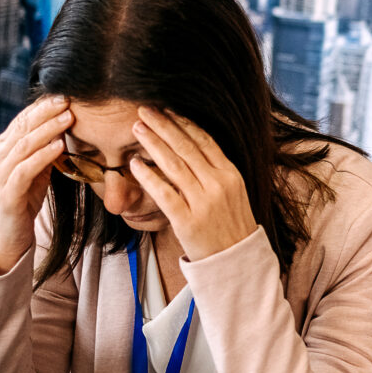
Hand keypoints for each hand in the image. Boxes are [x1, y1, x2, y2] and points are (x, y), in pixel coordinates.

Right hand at [0, 95, 73, 274]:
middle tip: (68, 99)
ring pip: (24, 145)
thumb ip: (45, 147)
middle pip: (23, 127)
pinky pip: (25, 170)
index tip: (65, 95)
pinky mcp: (7, 193)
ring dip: (48, 130)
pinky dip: (43, 156)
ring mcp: (0, 174)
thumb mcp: (36, 167)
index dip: (43, 106)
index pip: (23, 119)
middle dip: (47, 112)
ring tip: (68, 118)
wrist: (8, 233)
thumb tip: (66, 123)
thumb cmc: (24, 197)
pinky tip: (59, 147)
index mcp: (3, 147)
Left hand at [128, 107, 259, 260]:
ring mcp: (203, 202)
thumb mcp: (234, 193)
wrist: (237, 263)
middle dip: (163, 125)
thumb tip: (192, 148)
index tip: (167, 109)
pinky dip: (148, 176)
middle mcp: (218, 184)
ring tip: (137, 128)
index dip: (183, 122)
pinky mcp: (187, 221)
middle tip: (144, 109)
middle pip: (186, 147)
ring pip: (174, 165)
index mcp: (231, 174)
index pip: (204, 140)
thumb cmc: (232, 227)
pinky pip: (164, 193)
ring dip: (153, 143)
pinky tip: (134, 163)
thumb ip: (216, 171)